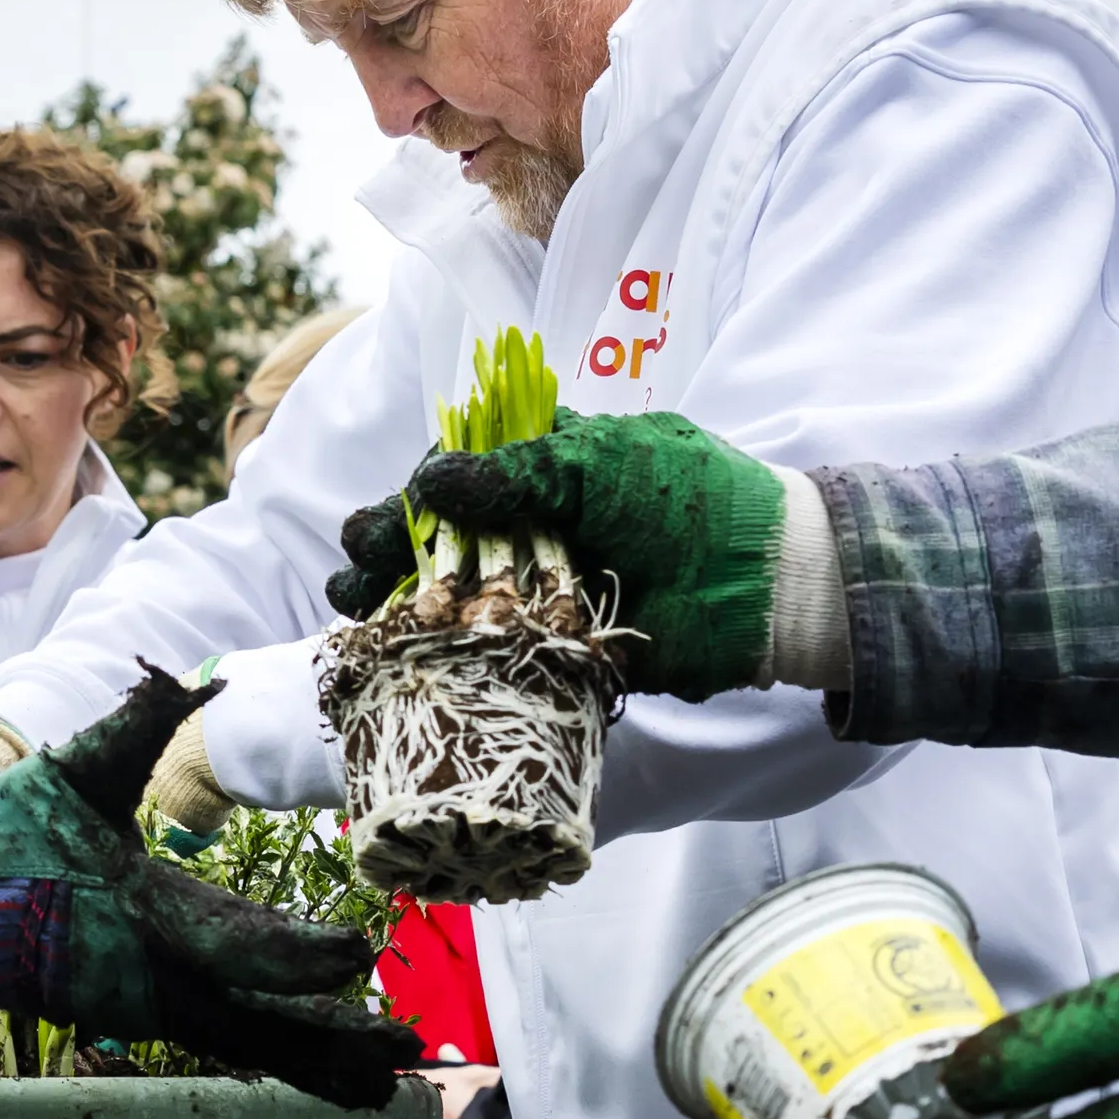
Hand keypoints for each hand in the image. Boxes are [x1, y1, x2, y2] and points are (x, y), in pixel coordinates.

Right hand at [0, 664, 426, 1106]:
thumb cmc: (8, 830)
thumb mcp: (71, 771)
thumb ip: (134, 726)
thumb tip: (185, 676)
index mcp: (139, 914)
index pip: (233, 942)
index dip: (297, 953)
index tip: (358, 951)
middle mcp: (151, 976)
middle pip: (257, 1016)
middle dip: (332, 1032)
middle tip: (403, 1042)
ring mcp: (150, 1006)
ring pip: (248, 1042)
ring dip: (319, 1058)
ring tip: (388, 1077)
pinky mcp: (150, 1015)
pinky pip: (230, 1043)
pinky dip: (285, 1060)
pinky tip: (337, 1079)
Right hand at [324, 411, 792, 697]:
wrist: (764, 583)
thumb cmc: (691, 501)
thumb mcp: (599, 465)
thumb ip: (514, 474)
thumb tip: (428, 484)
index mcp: (550, 472)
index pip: (459, 479)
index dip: (412, 498)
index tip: (380, 522)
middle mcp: (542, 529)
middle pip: (444, 540)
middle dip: (388, 551)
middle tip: (353, 570)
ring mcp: (549, 589)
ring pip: (458, 597)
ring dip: (400, 603)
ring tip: (357, 606)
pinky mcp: (562, 645)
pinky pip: (494, 650)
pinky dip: (447, 654)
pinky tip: (400, 653)